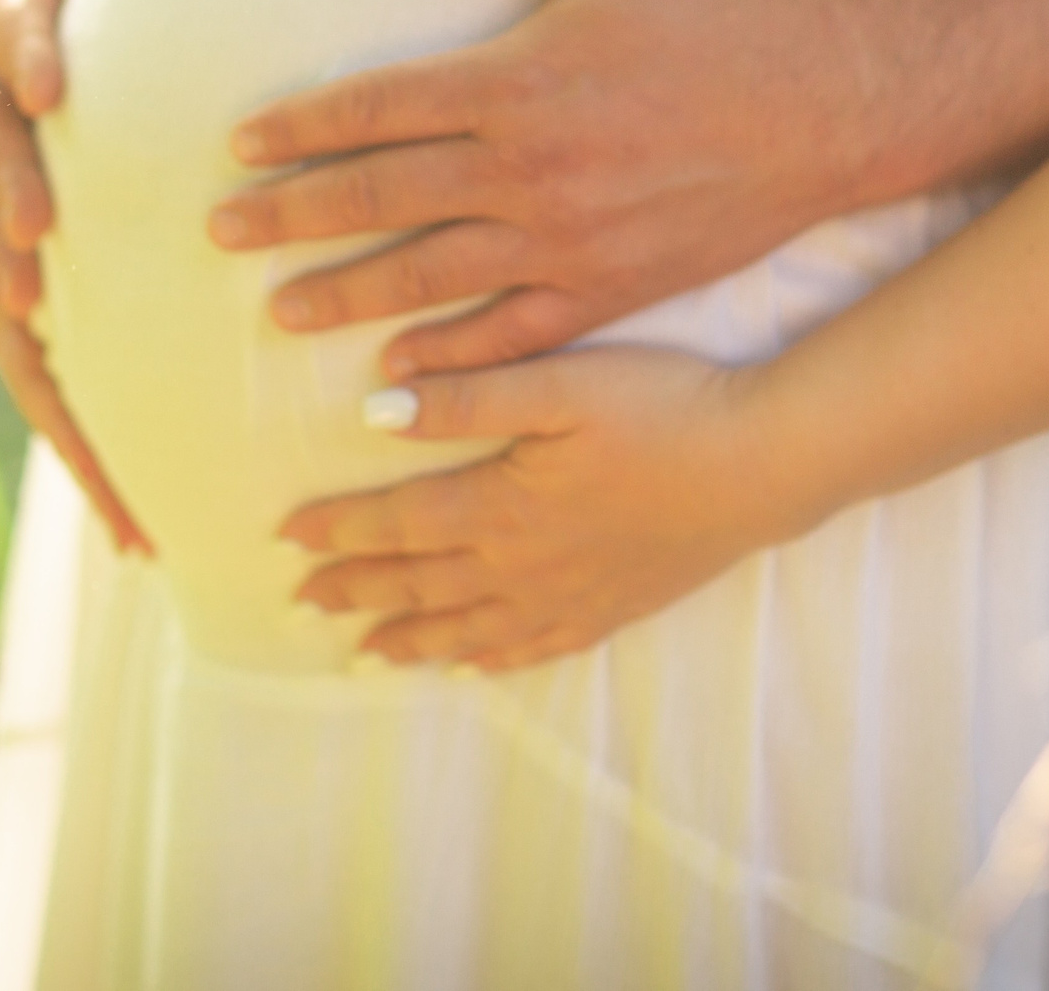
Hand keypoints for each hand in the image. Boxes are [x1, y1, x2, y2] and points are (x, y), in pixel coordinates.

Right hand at [0, 0, 197, 553]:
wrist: (16, 8)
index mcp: (2, 27)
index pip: (2, 29)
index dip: (21, 50)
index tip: (53, 79)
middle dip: (10, 221)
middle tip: (38, 262)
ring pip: (4, 306)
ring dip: (50, 382)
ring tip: (118, 482)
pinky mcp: (14, 279)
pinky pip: (40, 362)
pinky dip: (80, 437)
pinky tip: (139, 527)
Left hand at [212, 0, 860, 378]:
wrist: (823, 106)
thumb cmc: (716, 10)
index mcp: (518, 78)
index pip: (379, 106)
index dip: (300, 128)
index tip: (240, 146)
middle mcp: (529, 167)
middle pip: (381, 196)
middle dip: (291, 216)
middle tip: (219, 233)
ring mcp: (566, 239)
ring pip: (429, 275)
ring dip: (346, 294)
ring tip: (280, 311)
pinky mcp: (607, 291)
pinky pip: (509, 335)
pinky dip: (448, 359)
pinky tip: (396, 376)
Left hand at [278, 347, 796, 670]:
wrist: (761, 464)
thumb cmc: (662, 408)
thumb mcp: (559, 382)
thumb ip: (467, 398)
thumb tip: (376, 409)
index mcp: (502, 506)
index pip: (398, 524)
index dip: (339, 531)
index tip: (287, 538)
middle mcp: (524, 564)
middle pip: (420, 585)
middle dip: (356, 591)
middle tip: (301, 602)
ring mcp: (570, 595)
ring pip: (469, 628)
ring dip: (409, 640)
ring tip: (362, 653)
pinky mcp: (614, 607)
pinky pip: (535, 647)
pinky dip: (492, 659)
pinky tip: (470, 667)